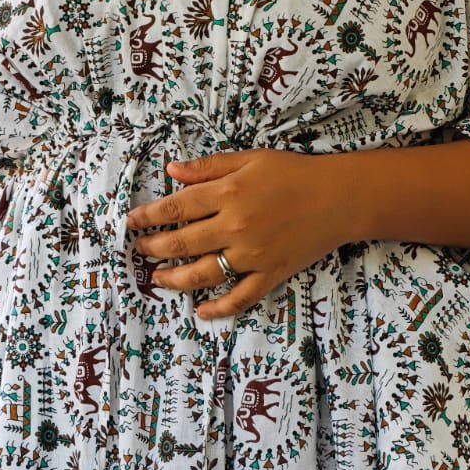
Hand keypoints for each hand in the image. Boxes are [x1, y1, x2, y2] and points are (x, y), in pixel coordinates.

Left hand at [125, 148, 351, 317]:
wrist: (338, 197)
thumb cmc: (294, 173)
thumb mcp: (250, 159)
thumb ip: (209, 167)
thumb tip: (172, 170)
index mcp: (228, 193)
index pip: (176, 207)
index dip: (148, 216)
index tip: (131, 223)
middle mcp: (235, 226)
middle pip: (182, 242)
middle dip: (154, 248)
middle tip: (139, 251)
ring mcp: (252, 254)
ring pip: (203, 274)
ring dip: (175, 278)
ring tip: (158, 279)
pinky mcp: (270, 274)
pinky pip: (240, 297)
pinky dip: (219, 307)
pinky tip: (201, 311)